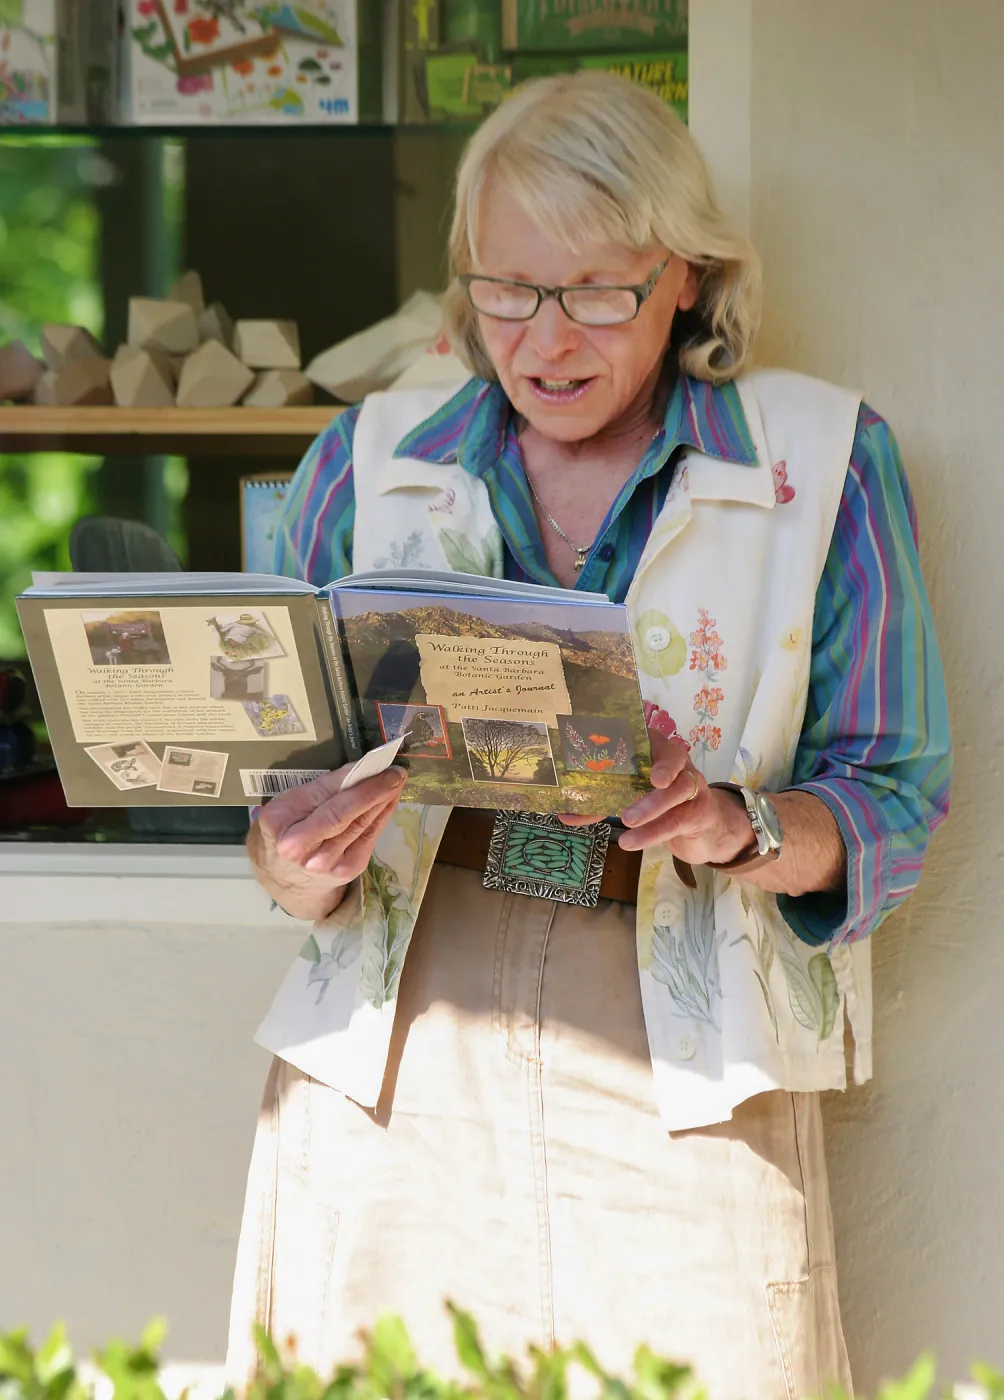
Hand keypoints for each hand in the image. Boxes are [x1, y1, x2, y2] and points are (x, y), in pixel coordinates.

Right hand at [247, 764, 406, 920]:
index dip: (352, 777)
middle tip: (395, 772)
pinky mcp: (344, 870)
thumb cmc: (286, 829)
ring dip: (383, 801)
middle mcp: (299, 846)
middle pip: (342, 813)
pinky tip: (389, 802)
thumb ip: (319, 790)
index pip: (322, 793)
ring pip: (360, 825)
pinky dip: (382, 817)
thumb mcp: (288, 805)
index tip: (375, 762)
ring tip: (396, 783)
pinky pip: (369, 838)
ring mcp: (323, 862)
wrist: (283, 875)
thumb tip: (360, 769)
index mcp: (279, 820)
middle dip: (373, 790)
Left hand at [560, 728, 752, 866]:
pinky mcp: (700, 811)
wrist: (701, 830)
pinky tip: (633, 841)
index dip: (642, 734)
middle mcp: (680, 761)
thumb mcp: (627, 800)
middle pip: (673, 758)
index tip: (625, 741)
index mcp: (658, 749)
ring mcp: (694, 785)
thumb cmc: (659, 806)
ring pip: (678, 789)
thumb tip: (563, 814)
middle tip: (635, 779)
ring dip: (652, 807)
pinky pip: (678, 819)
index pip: (651, 734)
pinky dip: (654, 832)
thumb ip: (599, 804)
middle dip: (657, 770)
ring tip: (626, 822)